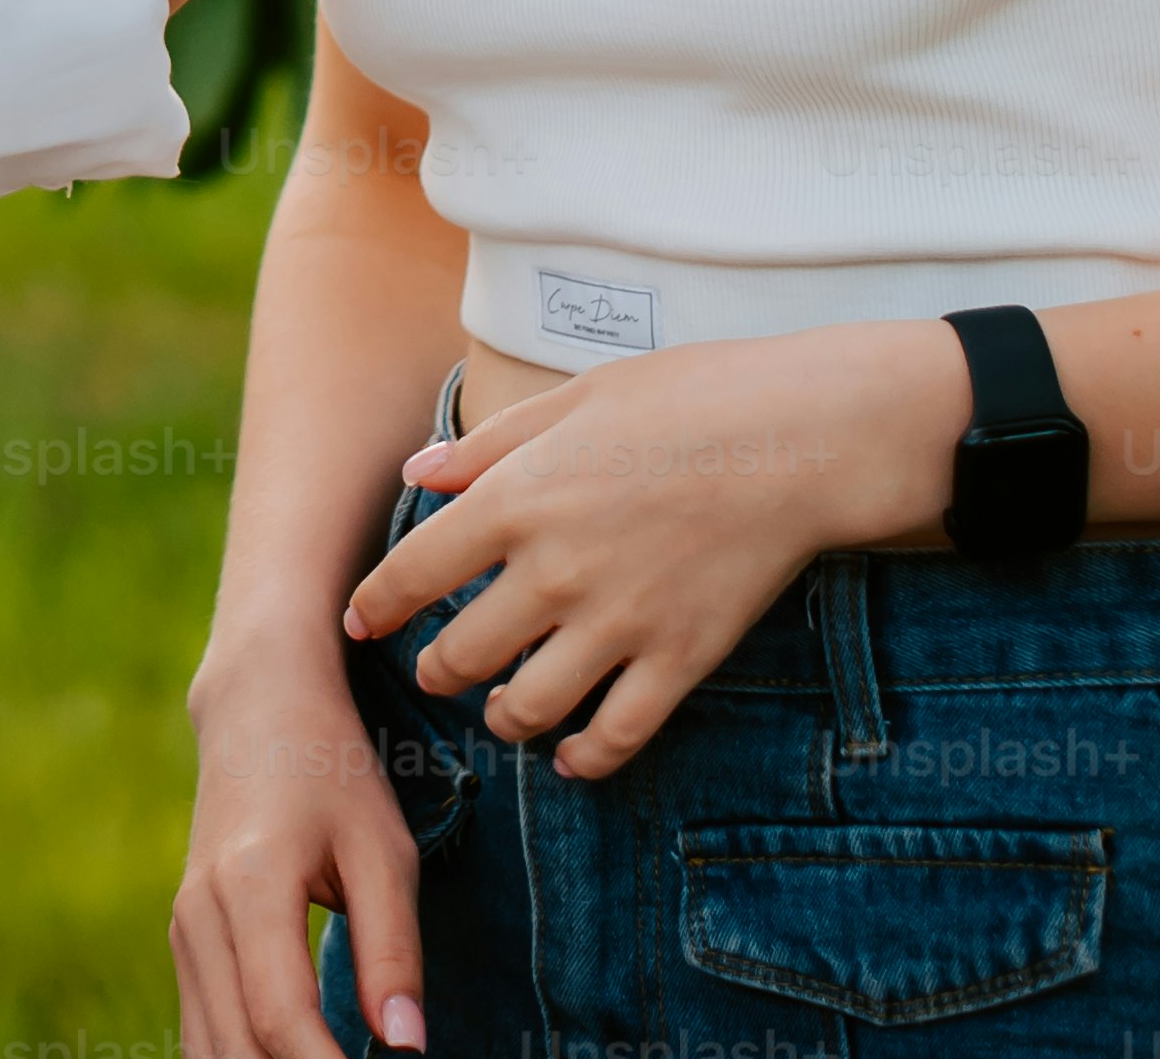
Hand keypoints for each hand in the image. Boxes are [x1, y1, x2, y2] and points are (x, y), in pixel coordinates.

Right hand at [171, 655, 425, 1056]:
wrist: (256, 707)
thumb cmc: (332, 771)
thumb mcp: (383, 850)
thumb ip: (393, 951)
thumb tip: (406, 1046)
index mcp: (251, 884)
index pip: (282, 1016)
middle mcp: (199, 915)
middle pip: (239, 1046)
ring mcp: (182, 931)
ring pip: (210, 1050)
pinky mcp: (185, 943)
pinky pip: (204, 1031)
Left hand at [340, 317, 958, 777]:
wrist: (800, 439)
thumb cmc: (688, 399)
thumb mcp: (574, 399)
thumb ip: (489, 445)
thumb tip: (417, 474)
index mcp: (517, 500)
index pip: (413, 574)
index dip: (375, 606)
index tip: (360, 624)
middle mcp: (555, 572)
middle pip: (462, 654)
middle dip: (438, 671)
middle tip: (438, 670)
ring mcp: (618, 624)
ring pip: (527, 707)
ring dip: (501, 717)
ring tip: (500, 711)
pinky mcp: (679, 659)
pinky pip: (615, 737)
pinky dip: (583, 759)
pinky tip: (569, 757)